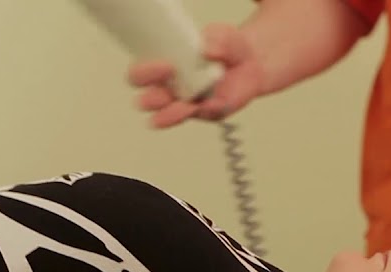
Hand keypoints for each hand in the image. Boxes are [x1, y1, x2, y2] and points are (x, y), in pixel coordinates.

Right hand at [127, 23, 264, 127]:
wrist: (251, 63)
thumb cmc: (226, 48)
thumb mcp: (222, 34)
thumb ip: (217, 39)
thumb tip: (208, 50)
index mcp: (162, 68)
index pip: (139, 75)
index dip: (145, 72)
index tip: (165, 64)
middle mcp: (169, 88)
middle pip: (146, 101)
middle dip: (152, 98)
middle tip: (171, 84)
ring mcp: (186, 103)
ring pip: (166, 118)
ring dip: (172, 114)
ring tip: (187, 106)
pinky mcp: (206, 113)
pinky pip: (202, 116)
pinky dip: (208, 109)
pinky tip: (215, 101)